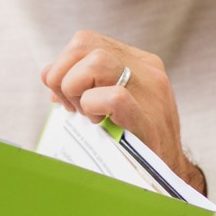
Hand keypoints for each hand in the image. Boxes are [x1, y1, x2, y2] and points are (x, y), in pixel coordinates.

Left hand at [41, 30, 206, 194]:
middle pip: (84, 44)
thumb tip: (48, 74)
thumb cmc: (132, 139)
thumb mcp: (109, 104)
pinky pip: (113, 97)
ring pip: (96, 62)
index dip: (63, 65)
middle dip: (63, 75)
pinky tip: (98, 123)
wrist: (166, 174)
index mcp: (137, 62)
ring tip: (86, 114)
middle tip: (70, 106)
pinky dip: (93, 107)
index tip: (65, 95)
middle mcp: (146, 69)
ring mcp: (150, 91)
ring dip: (76, 90)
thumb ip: (84, 83)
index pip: (85, 41)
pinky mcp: (149, 117)